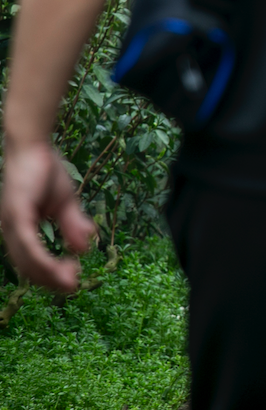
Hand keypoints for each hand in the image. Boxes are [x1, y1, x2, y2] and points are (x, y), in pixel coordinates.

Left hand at [0, 140, 94, 291]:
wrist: (35, 147)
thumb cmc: (46, 171)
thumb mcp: (65, 203)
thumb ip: (73, 226)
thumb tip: (86, 248)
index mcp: (20, 231)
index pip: (32, 263)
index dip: (51, 275)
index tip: (74, 279)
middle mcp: (10, 231)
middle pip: (27, 267)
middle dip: (50, 281)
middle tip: (73, 286)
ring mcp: (11, 224)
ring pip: (26, 260)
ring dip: (48, 274)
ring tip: (70, 280)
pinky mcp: (16, 214)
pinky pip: (27, 244)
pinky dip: (41, 258)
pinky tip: (57, 266)